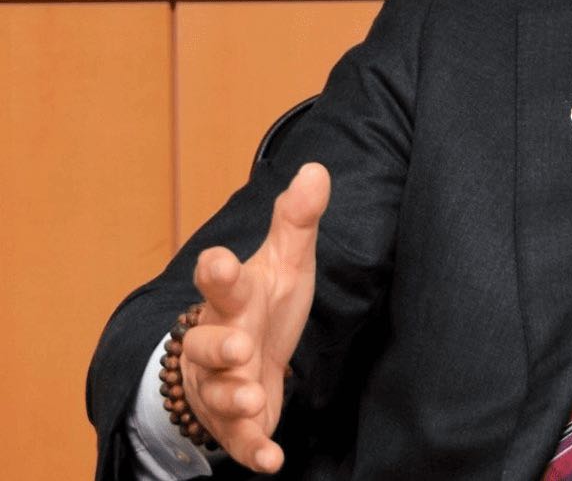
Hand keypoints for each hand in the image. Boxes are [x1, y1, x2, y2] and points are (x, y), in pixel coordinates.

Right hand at [178, 163, 330, 473]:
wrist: (239, 359)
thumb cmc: (262, 303)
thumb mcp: (285, 260)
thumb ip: (297, 220)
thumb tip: (316, 169)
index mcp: (233, 296)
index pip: (218, 280)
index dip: (217, 271)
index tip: (220, 261)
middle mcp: (218, 339)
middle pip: (207, 341)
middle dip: (219, 345)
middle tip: (240, 345)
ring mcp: (221, 384)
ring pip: (218, 392)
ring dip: (235, 397)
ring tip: (254, 398)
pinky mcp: (235, 424)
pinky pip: (240, 441)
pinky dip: (254, 451)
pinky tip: (272, 462)